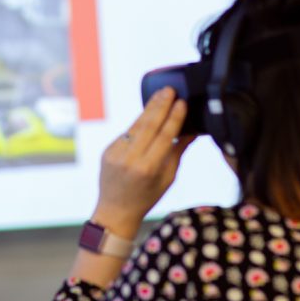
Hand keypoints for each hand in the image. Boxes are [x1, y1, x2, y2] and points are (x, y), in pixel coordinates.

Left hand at [92, 87, 194, 238]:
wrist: (115, 210)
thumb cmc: (146, 197)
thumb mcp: (167, 179)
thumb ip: (177, 153)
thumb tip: (192, 131)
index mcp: (148, 168)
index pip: (164, 136)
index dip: (174, 118)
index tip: (182, 103)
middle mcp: (130, 159)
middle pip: (148, 125)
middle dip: (160, 105)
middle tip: (169, 89)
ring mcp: (116, 153)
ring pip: (136, 126)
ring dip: (149, 108)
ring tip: (160, 94)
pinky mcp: (107, 150)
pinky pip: (126, 133)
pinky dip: (138, 123)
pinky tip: (148, 111)